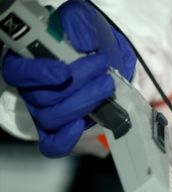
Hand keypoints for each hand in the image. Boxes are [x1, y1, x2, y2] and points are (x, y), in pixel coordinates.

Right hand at [1, 0, 135, 157]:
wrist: (108, 59)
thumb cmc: (89, 40)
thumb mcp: (84, 22)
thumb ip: (79, 23)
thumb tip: (82, 42)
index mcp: (26, 60)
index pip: (18, 72)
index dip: (38, 74)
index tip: (64, 72)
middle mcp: (31, 88)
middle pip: (43, 97)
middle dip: (77, 86)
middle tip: (103, 71)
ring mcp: (44, 110)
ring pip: (52, 118)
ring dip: (83, 104)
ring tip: (107, 86)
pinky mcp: (60, 128)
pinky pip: (53, 144)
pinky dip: (65, 140)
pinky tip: (80, 125)